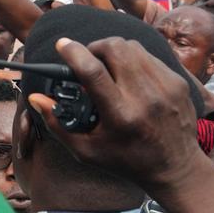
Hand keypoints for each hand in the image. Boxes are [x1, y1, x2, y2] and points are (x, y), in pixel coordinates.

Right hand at [28, 36, 200, 192]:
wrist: (176, 167)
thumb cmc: (126, 161)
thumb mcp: (86, 151)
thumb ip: (57, 123)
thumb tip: (36, 97)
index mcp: (120, 116)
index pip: (93, 72)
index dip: (74, 52)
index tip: (62, 44)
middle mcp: (145, 97)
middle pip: (115, 48)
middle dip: (94, 47)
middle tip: (87, 60)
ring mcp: (165, 87)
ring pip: (132, 46)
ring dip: (113, 50)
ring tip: (107, 66)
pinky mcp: (178, 82)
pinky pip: (149, 56)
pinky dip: (133, 59)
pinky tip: (128, 76)